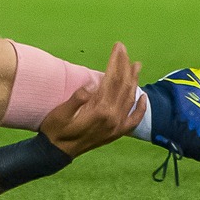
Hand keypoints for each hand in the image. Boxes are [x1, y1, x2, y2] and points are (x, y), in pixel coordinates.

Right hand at [38, 42, 145, 157]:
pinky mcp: (116, 133)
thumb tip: (92, 84)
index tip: (118, 46)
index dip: (115, 61)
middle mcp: (112, 118)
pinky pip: (133, 120)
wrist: (56, 153)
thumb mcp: (61, 112)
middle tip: (124, 49)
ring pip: (130, 99)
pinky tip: (143, 97)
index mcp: (99, 110)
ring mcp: (116, 126)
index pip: (112, 79)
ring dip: (134, 80)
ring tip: (136, 65)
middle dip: (125, 65)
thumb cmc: (56, 129)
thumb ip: (77, 98)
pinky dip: (141, 108)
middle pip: (123, 86)